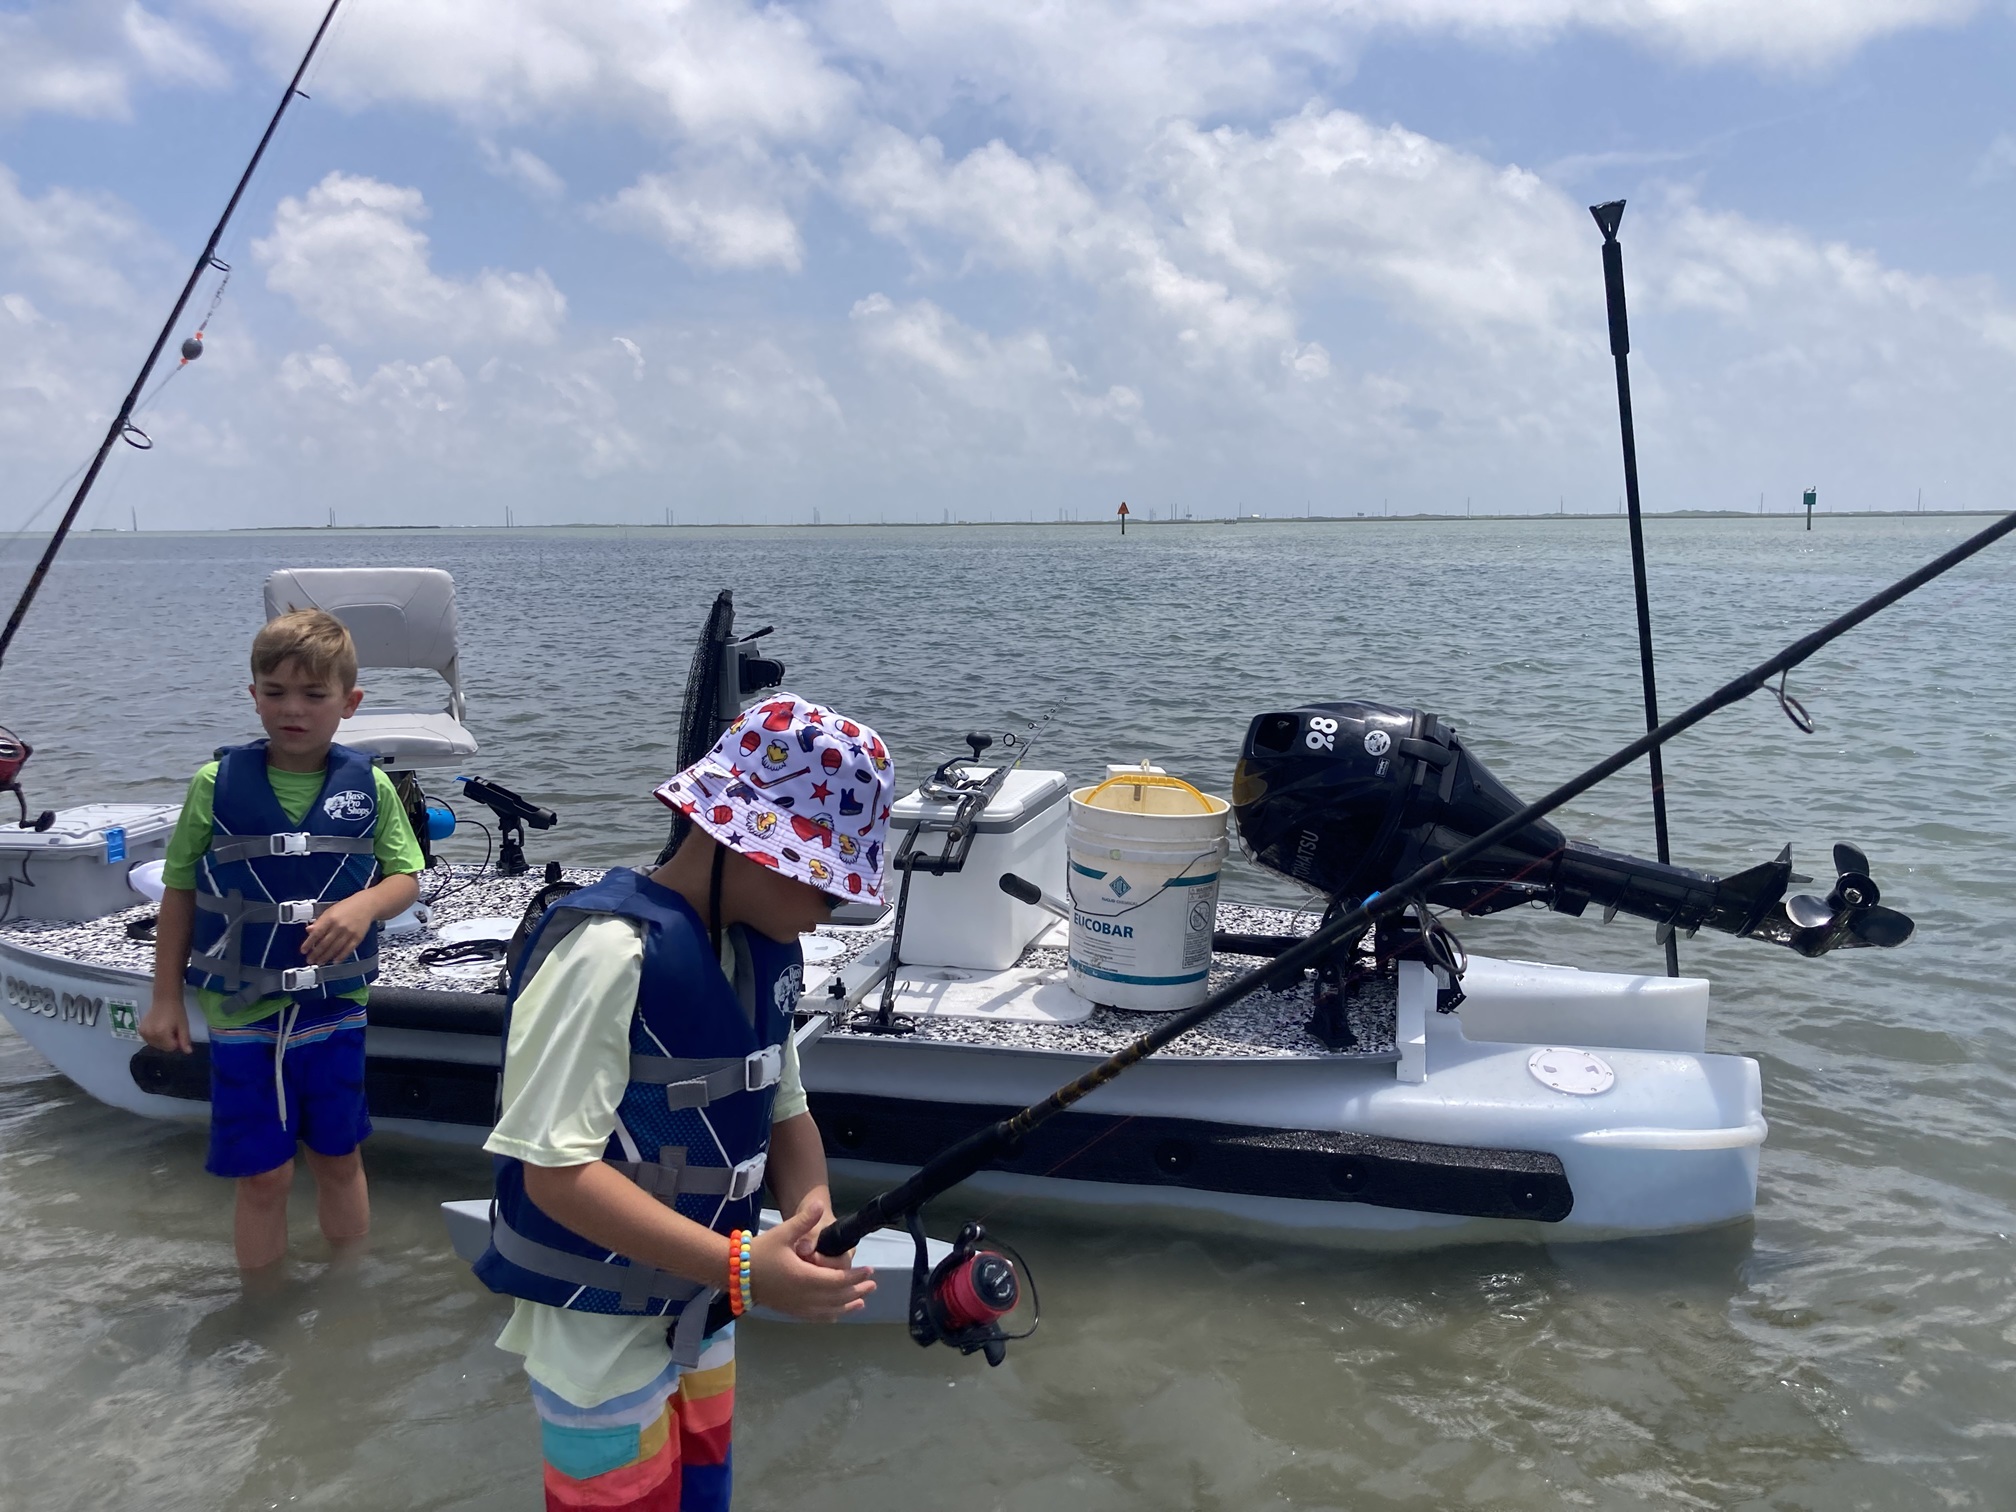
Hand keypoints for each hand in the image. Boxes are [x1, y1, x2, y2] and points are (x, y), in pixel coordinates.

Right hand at [138, 992, 191, 1053]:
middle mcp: (150, 1034)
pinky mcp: (140, 1031)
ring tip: (165, 1028)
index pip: (171, 1047)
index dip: (177, 1041)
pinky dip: (155, 1038)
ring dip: (162, 1041)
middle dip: (169, 1042)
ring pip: (156, 1045)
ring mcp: (143, 1033)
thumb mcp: (184, 1025)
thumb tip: (188, 1052)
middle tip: (172, 1029)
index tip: (178, 1031)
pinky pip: (150, 1041)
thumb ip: (185, 1039)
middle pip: (163, 1048)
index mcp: (161, 1033)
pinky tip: (158, 1029)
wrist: (164, 999)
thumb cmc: (176, 1011)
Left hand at [302, 896, 373, 965]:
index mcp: (330, 918)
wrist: (366, 905)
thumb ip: (319, 922)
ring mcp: (349, 933)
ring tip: (319, 962)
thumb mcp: (330, 911)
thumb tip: (309, 930)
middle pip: (325, 943)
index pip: (317, 933)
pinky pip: (348, 949)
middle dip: (316, 953)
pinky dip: (341, 956)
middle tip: (310, 960)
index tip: (303, 951)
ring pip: (335, 948)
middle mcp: (339, 926)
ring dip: (326, 957)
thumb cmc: (347, 907)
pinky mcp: (358, 937)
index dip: (309, 943)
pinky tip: (335, 961)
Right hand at [749, 1205, 873, 1320]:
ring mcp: (796, 1307)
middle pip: (837, 1298)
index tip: (870, 1271)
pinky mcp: (789, 1310)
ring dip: (846, 1306)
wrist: (734, 1273)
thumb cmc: (760, 1252)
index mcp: (804, 1278)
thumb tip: (819, 1204)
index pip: (837, 1280)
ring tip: (861, 1303)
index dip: (855, 1277)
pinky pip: (814, 1317)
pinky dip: (829, 1315)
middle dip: (856, 1291)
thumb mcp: (783, 1233)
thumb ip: (804, 1221)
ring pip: (827, 1310)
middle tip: (872, 1285)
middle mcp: (803, 1297)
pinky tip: (836, 1314)